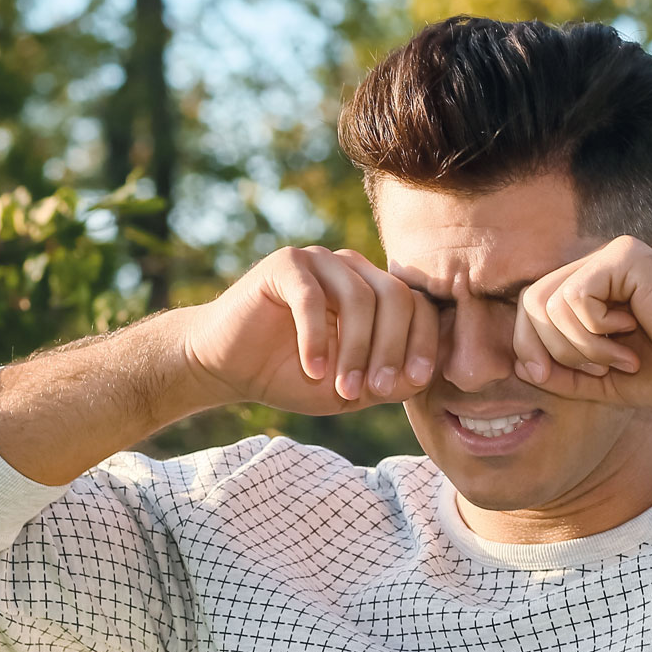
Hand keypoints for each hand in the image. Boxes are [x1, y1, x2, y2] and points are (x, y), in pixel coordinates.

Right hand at [177, 246, 438, 414]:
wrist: (227, 366)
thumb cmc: (291, 376)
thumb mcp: (350, 390)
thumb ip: (387, 383)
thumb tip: (422, 377)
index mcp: (376, 291)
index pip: (419, 305)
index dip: (424, 343)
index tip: (416, 381)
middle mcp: (352, 268)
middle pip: (396, 297)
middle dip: (392, 349)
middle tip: (379, 390)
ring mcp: (319, 260)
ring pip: (359, 298)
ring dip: (356, 350)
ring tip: (343, 390)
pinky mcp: (285, 264)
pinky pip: (313, 298)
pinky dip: (316, 338)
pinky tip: (312, 369)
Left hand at [512, 235, 651, 409]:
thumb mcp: (605, 379)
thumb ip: (563, 372)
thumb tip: (520, 366)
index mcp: (596, 287)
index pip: (534, 309)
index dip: (530, 348)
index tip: (551, 379)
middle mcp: (601, 263)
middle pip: (531, 301)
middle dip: (548, 348)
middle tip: (595, 371)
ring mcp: (613, 255)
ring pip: (549, 303)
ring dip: (579, 346)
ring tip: (618, 359)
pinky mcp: (624, 257)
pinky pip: (574, 298)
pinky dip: (593, 332)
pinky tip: (630, 336)